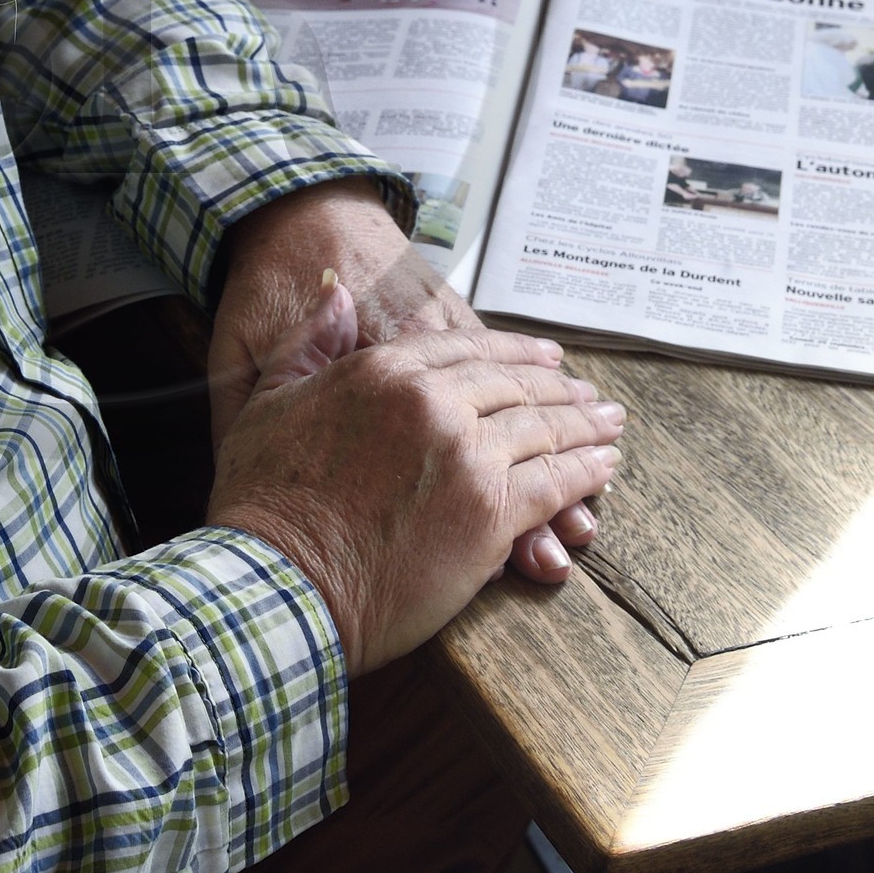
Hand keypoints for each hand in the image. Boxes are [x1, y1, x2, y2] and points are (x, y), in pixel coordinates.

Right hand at [206, 292, 623, 675]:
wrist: (278, 578)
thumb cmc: (262, 498)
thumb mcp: (269, 398)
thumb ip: (310, 342)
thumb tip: (337, 293)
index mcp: (384, 370)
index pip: (467, 349)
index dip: (513, 352)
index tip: (544, 358)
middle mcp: (434, 403)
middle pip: (514, 386)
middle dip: (559, 389)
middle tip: (590, 395)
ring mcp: (468, 457)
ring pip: (543, 430)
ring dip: (585, 426)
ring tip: (610, 425)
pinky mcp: (491, 515)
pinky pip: (556, 484)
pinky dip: (586, 474)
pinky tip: (605, 468)